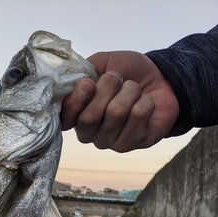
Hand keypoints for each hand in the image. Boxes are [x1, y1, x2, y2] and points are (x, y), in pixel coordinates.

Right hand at [61, 51, 179, 151]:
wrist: (160, 79)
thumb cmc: (127, 73)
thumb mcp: (102, 64)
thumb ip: (83, 71)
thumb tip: (73, 81)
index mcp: (76, 116)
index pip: (65, 118)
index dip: (75, 101)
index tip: (88, 83)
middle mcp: (89, 134)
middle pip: (89, 117)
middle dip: (108, 88)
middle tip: (118, 79)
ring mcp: (110, 142)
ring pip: (116, 113)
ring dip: (130, 91)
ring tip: (134, 90)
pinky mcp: (132, 144)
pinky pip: (138, 116)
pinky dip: (145, 101)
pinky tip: (145, 104)